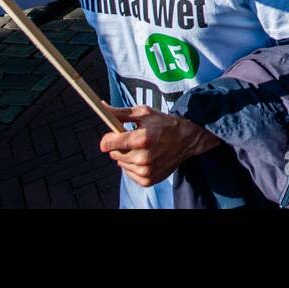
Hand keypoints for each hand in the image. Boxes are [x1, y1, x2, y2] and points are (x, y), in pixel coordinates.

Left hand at [99, 103, 220, 186]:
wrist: (186, 139)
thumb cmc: (163, 124)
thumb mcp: (143, 113)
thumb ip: (119, 113)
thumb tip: (101, 107)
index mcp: (142, 138)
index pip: (108, 144)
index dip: (107, 138)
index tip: (112, 135)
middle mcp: (144, 157)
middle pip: (114, 154)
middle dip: (119, 146)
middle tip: (133, 138)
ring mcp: (146, 171)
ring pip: (121, 164)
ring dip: (127, 156)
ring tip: (142, 147)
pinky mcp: (148, 180)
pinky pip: (129, 173)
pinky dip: (133, 165)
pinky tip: (145, 157)